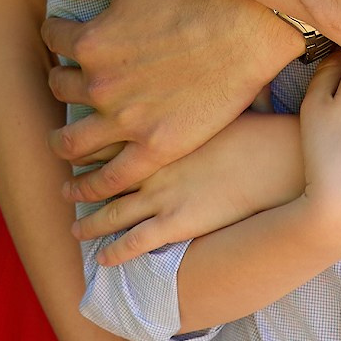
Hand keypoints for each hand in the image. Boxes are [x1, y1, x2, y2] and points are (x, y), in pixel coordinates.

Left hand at [44, 0, 297, 192]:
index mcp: (91, 41)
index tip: (66, 37)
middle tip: (70, 81)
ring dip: (62, 140)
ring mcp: (128, 121)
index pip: (55, 39)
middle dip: (61, 80)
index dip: (59, 34)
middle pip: (61, 87)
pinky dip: (90, 187)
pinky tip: (78, 190)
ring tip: (63, 141)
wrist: (251, 27)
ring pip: (74, 141)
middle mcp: (101, 85)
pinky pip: (112, 178)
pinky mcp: (157, 147)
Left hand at [73, 108, 306, 266]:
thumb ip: (191, 98)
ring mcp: (161, 196)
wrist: (276, 159)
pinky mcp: (177, 224)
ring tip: (74, 227)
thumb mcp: (215, 100)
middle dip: (80, 183)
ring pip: (111, 212)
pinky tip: (102, 260)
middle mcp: (151, 163)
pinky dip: (115, 253)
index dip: (89, 143)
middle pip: (103, 175)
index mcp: (157, 130)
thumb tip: (189, 80)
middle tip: (64, 187)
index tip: (76, 147)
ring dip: (89, 222)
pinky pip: (136, 243)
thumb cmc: (255, 125)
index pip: (110, 136)